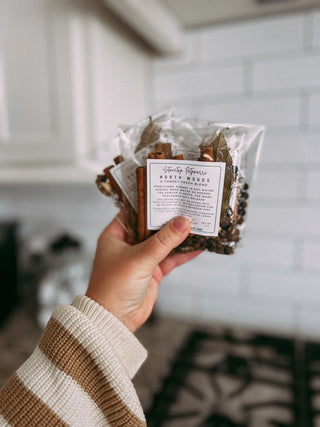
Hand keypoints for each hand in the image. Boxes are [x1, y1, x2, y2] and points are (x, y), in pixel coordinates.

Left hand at [86, 213, 201, 331]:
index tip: (169, 192)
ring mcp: (141, 257)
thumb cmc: (113, 287)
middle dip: (170, 218)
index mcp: (116, 234)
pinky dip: (183, 254)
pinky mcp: (152, 271)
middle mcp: (129, 243)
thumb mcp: (139, 259)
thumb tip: (183, 222)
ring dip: (180, 236)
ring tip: (199, 223)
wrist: (114, 321)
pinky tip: (198, 246)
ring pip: (164, 242)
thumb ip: (163, 241)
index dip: (151, 202)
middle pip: (152, 226)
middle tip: (188, 205)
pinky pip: (170, 259)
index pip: (135, 212)